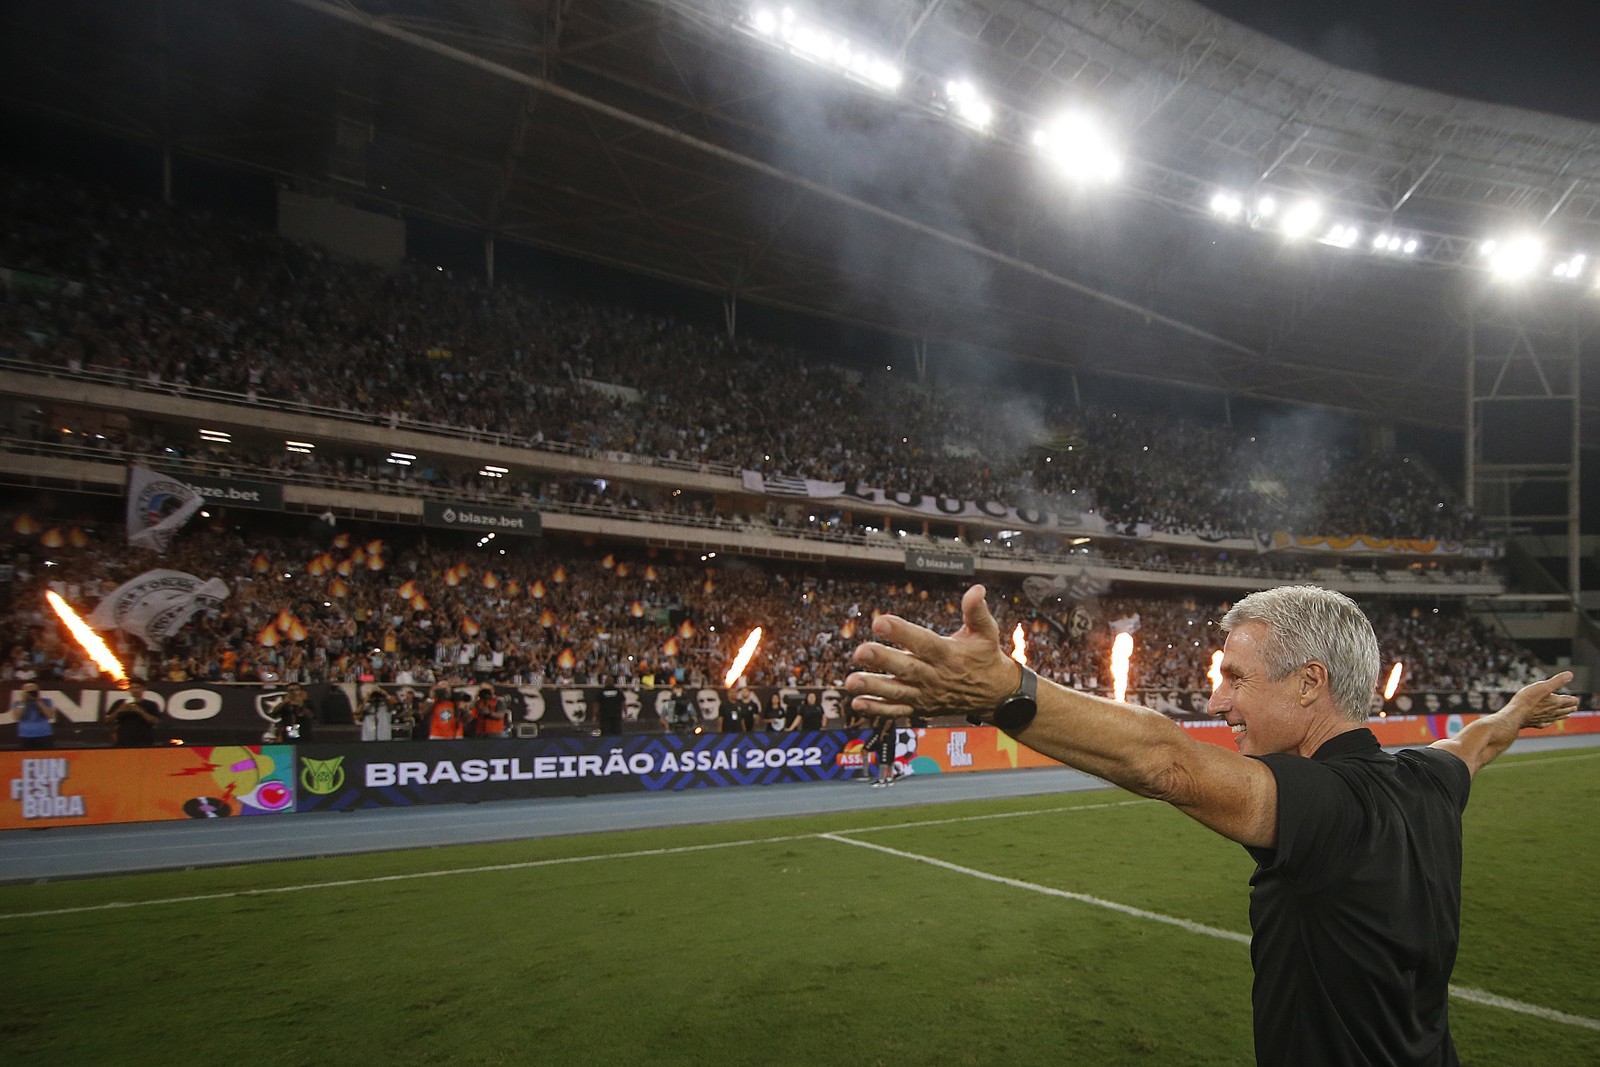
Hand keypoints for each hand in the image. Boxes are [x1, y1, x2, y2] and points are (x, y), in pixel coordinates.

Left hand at [845, 584, 1018, 717]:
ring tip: (850, 682)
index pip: (923, 642)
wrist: (994, 695)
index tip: (880, 621)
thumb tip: (976, 589)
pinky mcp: (921, 707)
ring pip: (897, 692)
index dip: (902, 632)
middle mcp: (935, 676)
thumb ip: (977, 611)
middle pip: (906, 668)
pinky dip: (878, 709)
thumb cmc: (986, 657)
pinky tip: (857, 703)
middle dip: (883, 660)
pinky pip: (897, 710)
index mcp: (948, 654)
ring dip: (873, 687)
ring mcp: (926, 694)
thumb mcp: (986, 632)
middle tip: (860, 651)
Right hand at [1502, 672, 1578, 728]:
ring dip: (1564, 714)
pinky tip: (1549, 721)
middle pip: (1567, 710)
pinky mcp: (1537, 723)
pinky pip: (1547, 723)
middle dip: (1571, 707)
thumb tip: (1570, 675)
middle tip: (1573, 705)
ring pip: (1559, 717)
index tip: (1574, 697)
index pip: (1572, 701)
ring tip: (1567, 714)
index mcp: (1557, 703)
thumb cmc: (1528, 700)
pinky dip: (1550, 721)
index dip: (1574, 698)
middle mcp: (1554, 712)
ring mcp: (1546, 719)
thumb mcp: (1542, 686)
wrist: (1515, 715)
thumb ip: (1557, 681)